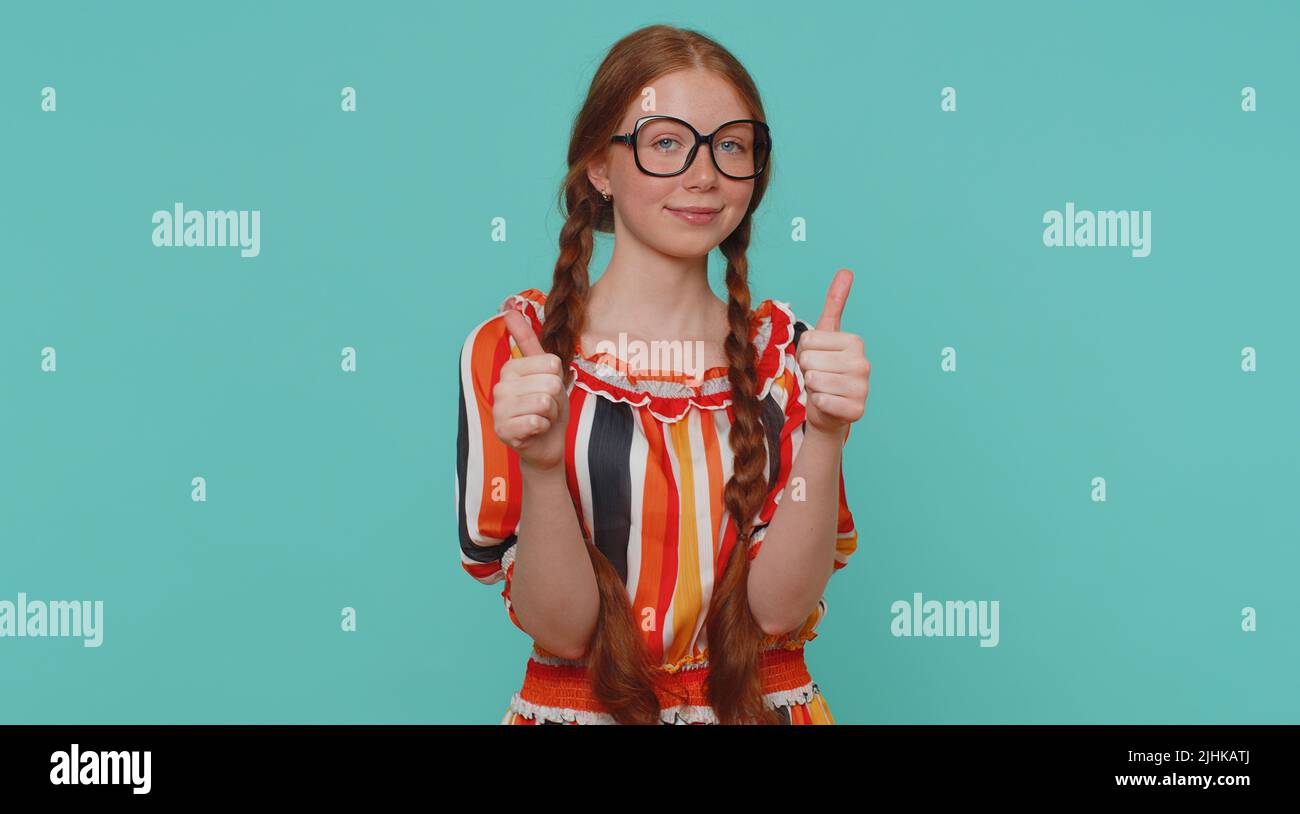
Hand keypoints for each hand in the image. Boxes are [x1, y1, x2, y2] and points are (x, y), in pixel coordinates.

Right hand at [493, 310, 570, 472]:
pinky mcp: (502, 430)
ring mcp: (499, 408)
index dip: (558, 380)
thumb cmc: (548, 407)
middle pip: (549, 383)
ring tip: (541, 418)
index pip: (551, 363)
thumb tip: (510, 309)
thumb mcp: (546, 371)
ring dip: (550, 414)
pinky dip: (543, 428)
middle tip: (546, 408)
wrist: (546, 444)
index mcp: (511, 367)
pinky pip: (536, 422)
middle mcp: (500, 385)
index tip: (548, 390)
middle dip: (555, 399)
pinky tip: (535, 431)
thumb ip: (529, 341)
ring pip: (543, 402)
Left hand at [796, 268, 870, 436]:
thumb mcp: (825, 334)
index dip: (805, 351)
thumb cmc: (824, 368)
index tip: (818, 358)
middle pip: (809, 360)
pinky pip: (821, 401)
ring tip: (824, 389)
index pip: (808, 339)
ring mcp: (863, 388)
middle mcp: (864, 363)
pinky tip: (829, 404)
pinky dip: (819, 404)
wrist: (829, 409)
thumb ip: (835, 303)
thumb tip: (846, 270)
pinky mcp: (857, 410)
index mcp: (855, 341)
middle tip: (820, 376)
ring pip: (814, 380)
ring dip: (812, 388)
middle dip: (807, 370)